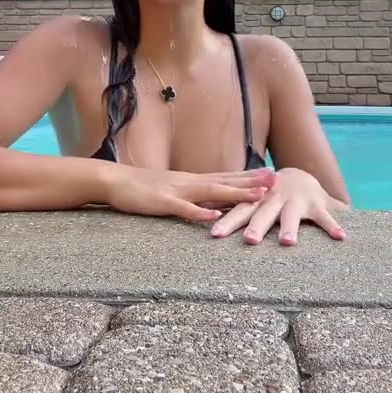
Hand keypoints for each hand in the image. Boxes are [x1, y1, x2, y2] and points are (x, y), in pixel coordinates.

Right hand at [104, 164, 275, 223]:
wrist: (114, 180)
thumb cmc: (142, 188)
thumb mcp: (172, 189)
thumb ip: (192, 195)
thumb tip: (213, 203)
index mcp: (191, 180)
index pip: (226, 175)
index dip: (249, 175)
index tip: (272, 174)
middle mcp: (189, 182)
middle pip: (226, 179)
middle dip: (251, 181)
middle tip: (277, 180)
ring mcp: (176, 190)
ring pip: (211, 191)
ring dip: (235, 193)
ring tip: (257, 196)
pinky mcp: (162, 202)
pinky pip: (183, 208)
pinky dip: (199, 213)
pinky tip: (214, 217)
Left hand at [210, 167, 348, 245]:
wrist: (301, 176)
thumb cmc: (269, 195)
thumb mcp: (251, 200)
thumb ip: (232, 208)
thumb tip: (197, 213)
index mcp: (256, 199)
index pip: (238, 210)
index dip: (226, 221)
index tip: (214, 235)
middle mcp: (274, 199)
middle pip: (263, 214)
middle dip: (256, 226)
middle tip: (248, 240)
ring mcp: (296, 201)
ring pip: (292, 216)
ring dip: (291, 228)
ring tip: (289, 243)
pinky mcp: (317, 205)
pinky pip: (326, 217)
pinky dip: (333, 227)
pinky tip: (341, 238)